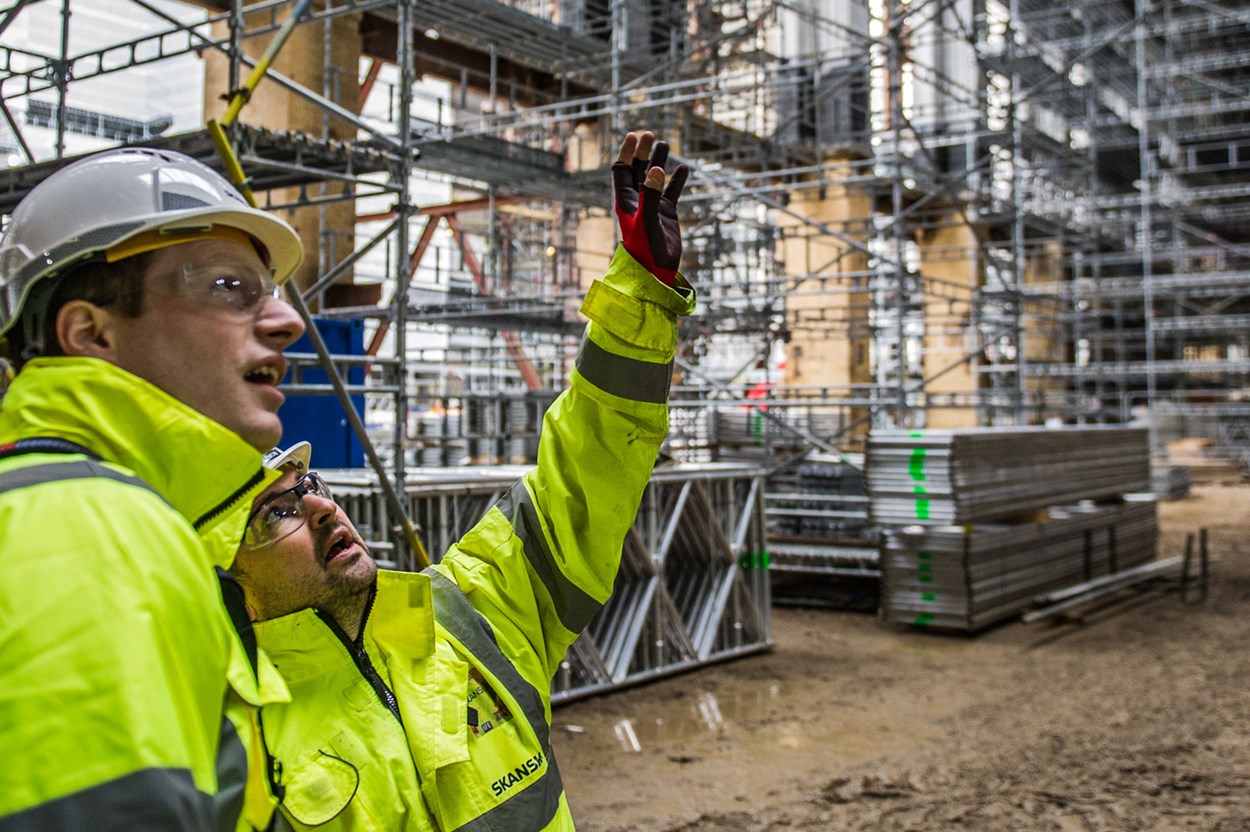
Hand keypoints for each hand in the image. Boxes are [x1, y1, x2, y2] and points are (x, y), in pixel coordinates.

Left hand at [612, 130, 688, 284]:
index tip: (635, 135)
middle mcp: (637, 202)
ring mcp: (652, 207)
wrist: (655, 273)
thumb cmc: (645, 250)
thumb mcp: (647, 221)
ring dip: (659, 162)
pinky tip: (684, 168)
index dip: (627, 152)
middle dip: (643, 152)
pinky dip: (677, 180)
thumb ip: (651, 195)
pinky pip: (671, 193)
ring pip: (654, 179)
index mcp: (625, 202)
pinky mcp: (666, 215)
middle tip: (651, 134)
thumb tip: (656, 169)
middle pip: (637, 170)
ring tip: (665, 144)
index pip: (621, 170)